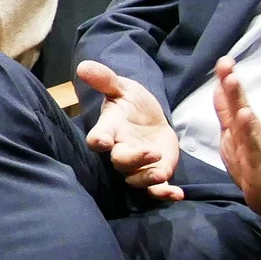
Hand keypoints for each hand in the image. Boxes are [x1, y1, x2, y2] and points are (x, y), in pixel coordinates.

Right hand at [78, 60, 183, 197]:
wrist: (151, 119)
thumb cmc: (132, 104)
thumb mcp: (123, 88)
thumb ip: (105, 80)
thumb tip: (83, 65)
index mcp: (110, 130)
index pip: (97, 138)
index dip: (98, 140)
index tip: (101, 140)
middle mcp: (120, 151)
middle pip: (120, 162)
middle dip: (133, 160)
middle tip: (151, 152)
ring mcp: (137, 166)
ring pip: (136, 179)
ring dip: (148, 178)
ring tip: (161, 172)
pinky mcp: (155, 174)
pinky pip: (155, 190)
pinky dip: (165, 194)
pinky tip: (177, 193)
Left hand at [211, 57, 260, 217]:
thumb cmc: (252, 164)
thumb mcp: (232, 136)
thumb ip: (226, 113)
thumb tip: (218, 88)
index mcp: (240, 126)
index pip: (230, 100)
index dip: (226, 80)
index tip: (223, 60)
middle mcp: (249, 131)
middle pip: (239, 104)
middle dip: (231, 83)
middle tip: (226, 63)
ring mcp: (255, 145)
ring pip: (246, 119)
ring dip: (239, 100)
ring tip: (232, 81)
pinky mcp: (258, 162)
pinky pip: (253, 144)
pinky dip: (249, 130)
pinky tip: (245, 116)